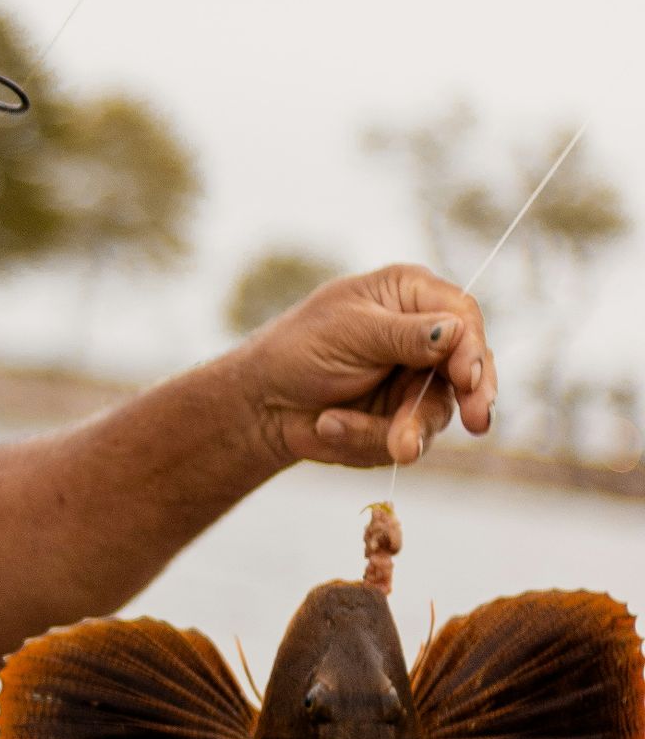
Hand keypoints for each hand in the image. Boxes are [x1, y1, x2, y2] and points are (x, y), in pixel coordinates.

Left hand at [239, 264, 494, 467]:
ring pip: (437, 412)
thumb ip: (404, 335)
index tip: (468, 378)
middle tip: (476, 422)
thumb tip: (456, 331)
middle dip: (467, 399)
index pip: (463, 316)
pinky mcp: (403, 422)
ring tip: (336, 425)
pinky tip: (325, 424)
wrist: (260, 403)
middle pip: (470, 369)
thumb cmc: (297, 349)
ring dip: (397, 430)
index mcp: (411, 297)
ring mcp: (416, 384)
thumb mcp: (349, 331)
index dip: (472, 348)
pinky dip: (362, 438)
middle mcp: (424, 339)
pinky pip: (406, 441)